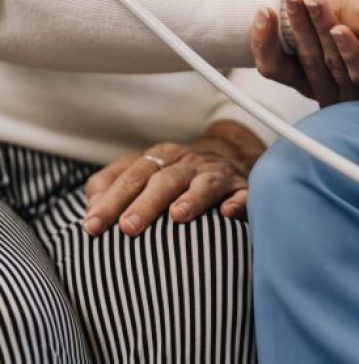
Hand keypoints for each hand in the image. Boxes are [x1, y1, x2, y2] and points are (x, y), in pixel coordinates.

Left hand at [82, 122, 264, 236]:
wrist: (228, 156)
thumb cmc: (174, 175)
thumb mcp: (142, 173)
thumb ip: (112, 186)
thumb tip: (89, 210)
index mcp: (160, 157)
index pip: (132, 174)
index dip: (112, 199)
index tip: (92, 225)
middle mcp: (187, 163)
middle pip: (164, 179)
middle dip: (145, 203)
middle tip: (127, 227)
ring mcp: (216, 174)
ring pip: (203, 183)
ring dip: (191, 198)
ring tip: (177, 216)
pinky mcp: (241, 189)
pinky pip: (243, 194)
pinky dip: (237, 202)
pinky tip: (228, 213)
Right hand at [251, 0, 358, 106]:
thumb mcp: (348, 18)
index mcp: (309, 76)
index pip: (275, 66)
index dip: (264, 42)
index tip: (263, 11)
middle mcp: (326, 90)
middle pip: (305, 59)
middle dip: (296, 25)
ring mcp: (352, 98)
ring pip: (331, 65)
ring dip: (320, 31)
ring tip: (314, 2)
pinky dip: (351, 53)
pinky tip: (343, 30)